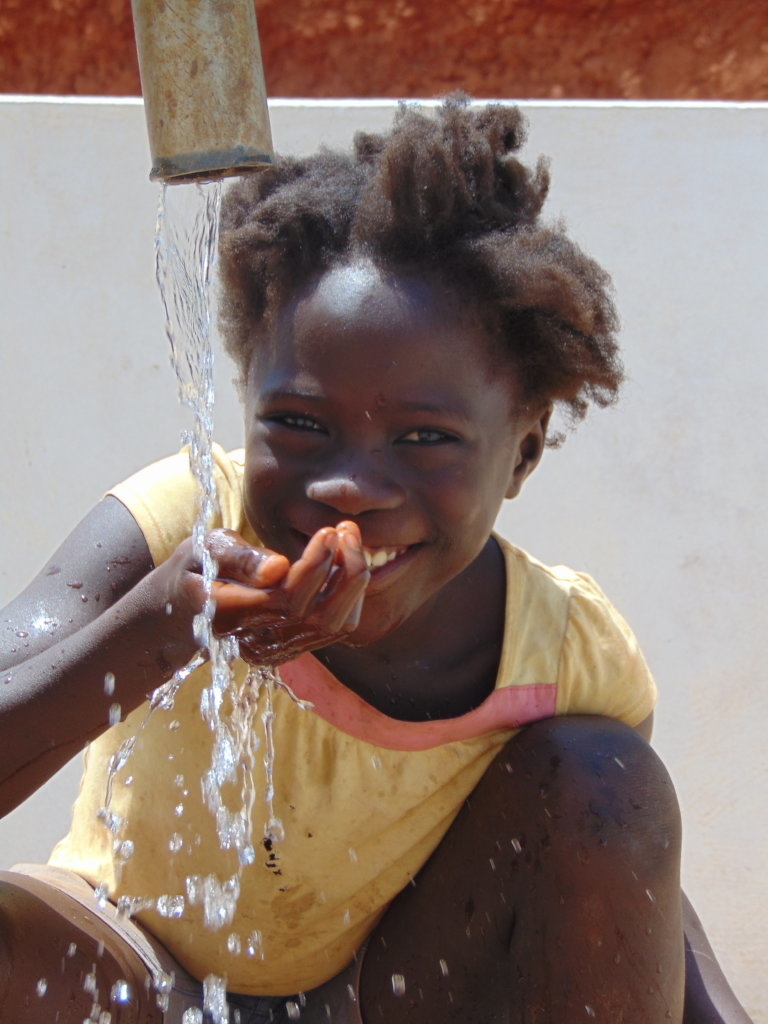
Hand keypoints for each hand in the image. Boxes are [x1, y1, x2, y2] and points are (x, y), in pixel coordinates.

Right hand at [205, 523, 369, 663]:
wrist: (180, 613)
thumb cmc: (193, 571)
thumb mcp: (204, 551)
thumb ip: (239, 557)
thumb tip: (279, 568)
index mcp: (230, 616)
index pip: (288, 600)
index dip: (315, 565)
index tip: (328, 531)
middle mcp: (257, 643)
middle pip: (320, 617)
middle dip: (345, 571)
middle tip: (347, 529)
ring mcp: (276, 651)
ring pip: (335, 625)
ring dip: (352, 582)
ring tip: (349, 540)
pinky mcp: (291, 649)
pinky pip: (334, 628)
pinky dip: (348, 594)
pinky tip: (342, 562)